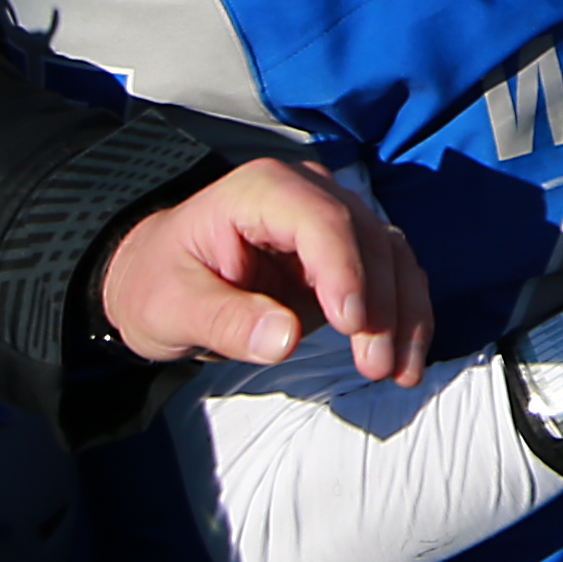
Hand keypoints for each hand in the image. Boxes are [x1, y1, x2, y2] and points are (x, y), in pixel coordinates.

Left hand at [98, 158, 434, 385]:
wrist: (159, 280)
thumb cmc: (158, 285)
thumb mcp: (171, 310)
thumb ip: (226, 321)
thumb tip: (286, 340)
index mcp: (262, 190)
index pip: (321, 220)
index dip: (346, 269)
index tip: (353, 326)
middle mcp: (308, 193)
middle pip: (367, 238)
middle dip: (381, 302)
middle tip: (375, 365)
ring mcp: (332, 221)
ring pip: (391, 256)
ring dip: (403, 313)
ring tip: (395, 371)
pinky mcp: (346, 256)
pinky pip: (391, 277)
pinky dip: (404, 317)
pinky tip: (403, 361)